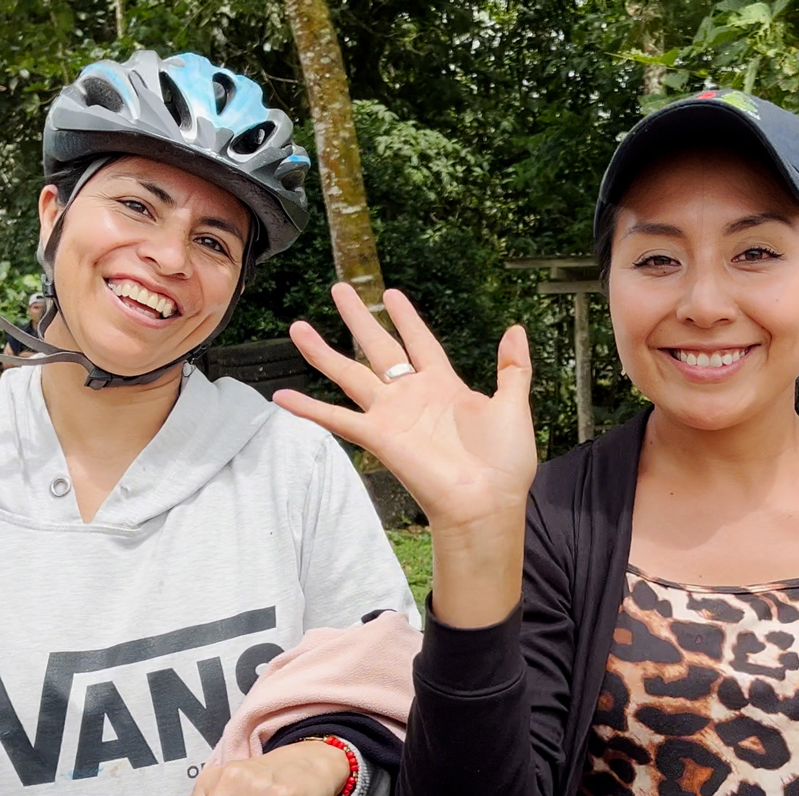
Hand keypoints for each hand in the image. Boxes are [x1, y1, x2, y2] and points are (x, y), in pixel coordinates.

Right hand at [274, 284, 537, 536]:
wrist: (487, 502)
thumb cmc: (504, 462)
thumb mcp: (513, 406)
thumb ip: (513, 368)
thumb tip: (517, 329)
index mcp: (445, 386)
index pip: (421, 342)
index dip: (407, 318)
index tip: (392, 293)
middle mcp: (413, 396)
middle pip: (379, 348)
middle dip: (359, 318)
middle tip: (339, 288)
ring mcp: (393, 416)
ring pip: (350, 374)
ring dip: (323, 353)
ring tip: (298, 327)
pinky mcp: (379, 437)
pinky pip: (338, 419)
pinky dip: (309, 409)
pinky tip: (281, 397)